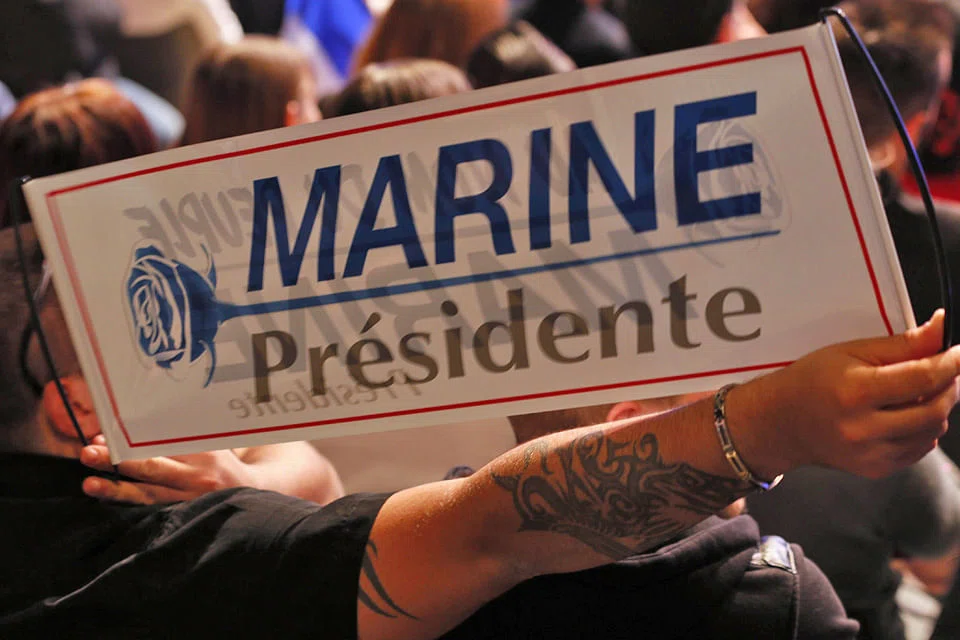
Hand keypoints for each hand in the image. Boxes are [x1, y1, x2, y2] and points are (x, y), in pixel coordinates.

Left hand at [80, 435, 258, 504]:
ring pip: (148, 495)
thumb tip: (136, 423)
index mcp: (204, 453)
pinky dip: (129, 504)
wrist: (253, 494)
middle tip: (88, 453)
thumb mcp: (211, 443)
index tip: (105, 434)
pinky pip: (152, 511)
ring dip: (116, 490)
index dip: (132, 440)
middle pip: (152, 467)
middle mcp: (198, 477)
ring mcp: (191, 500)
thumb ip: (182, 435)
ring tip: (89, 484)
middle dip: (117, 460)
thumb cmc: (222, 463)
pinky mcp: (184, 516)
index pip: (163, 444)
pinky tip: (106, 500)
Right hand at [731, 310, 959, 479]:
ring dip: (938, 408)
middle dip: (950, 387)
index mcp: (855, 392)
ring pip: (932, 431)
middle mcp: (863, 428)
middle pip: (935, 409)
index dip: (951, 363)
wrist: (781, 423)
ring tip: (919, 392)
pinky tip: (904, 415)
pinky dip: (923, 429)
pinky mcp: (875, 469)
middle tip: (945, 370)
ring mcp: (870, 454)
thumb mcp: (850, 352)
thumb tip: (942, 329)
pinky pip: (919, 449)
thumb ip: (901, 345)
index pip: (922, 378)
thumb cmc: (812, 380)